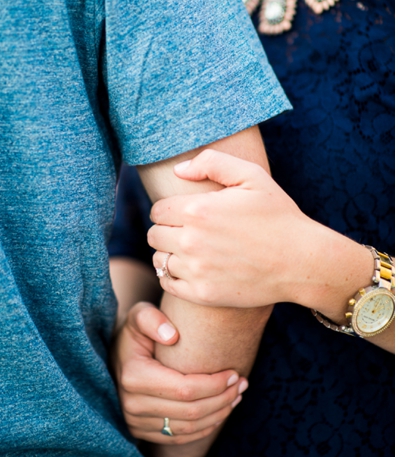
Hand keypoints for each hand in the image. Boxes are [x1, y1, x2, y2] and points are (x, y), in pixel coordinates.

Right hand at [112, 302, 245, 444]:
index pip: (185, 389)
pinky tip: (219, 411)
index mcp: (133, 376)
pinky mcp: (141, 431)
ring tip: (236, 396)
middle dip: (223, 399)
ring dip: (219, 414)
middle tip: (242, 384)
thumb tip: (172, 336)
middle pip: (191, 411)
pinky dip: (205, 427)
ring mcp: (135, 421)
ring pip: (189, 427)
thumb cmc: (134, 334)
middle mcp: (132, 404)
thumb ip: (151, 319)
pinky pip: (180, 437)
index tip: (234, 373)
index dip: (215, 384)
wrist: (113, 357)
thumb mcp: (138, 316)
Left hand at [148, 149, 318, 307]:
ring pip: (158, 260)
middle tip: (187, 231)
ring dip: (169, 254)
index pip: (157, 210)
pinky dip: (173, 276)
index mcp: (198, 210)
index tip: (185, 213)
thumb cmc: (278, 216)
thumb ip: (212, 162)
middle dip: (166, 230)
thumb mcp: (252, 176)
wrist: (303, 262)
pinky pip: (167, 283)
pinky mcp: (202, 293)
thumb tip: (179, 170)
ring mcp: (196, 270)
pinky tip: (191, 269)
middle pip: (154, 235)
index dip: (168, 210)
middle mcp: (192, 241)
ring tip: (190, 250)